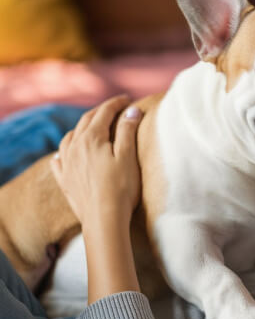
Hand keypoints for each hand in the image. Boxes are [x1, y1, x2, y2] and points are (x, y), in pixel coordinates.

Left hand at [50, 95, 143, 303]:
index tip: (128, 99)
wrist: (104, 219)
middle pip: (87, 121)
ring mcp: (67, 164)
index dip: (117, 103)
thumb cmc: (121, 188)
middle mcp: (75, 147)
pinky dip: (63, 151)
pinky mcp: (65, 181)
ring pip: (70, 137)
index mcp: (92, 138)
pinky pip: (58, 160)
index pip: (104, 112)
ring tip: (93, 126)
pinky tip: (64, 153)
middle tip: (116, 108)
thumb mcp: (129, 156)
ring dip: (82, 127)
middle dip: (102, 111)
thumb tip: (131, 110)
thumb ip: (128, 130)